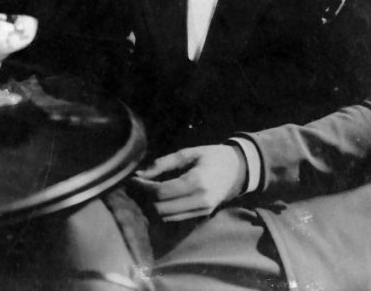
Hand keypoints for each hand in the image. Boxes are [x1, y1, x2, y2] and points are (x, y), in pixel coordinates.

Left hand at [130, 145, 246, 221]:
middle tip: (134, 186)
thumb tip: (140, 174)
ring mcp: (202, 211)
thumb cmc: (212, 156)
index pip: (161, 192)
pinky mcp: (202, 215)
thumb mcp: (188, 153)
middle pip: (161, 209)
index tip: (131, 179)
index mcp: (197, 182)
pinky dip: (161, 211)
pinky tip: (155, 198)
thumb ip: (163, 163)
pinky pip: (174, 218)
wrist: (239, 169)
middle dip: (143, 199)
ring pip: (166, 218)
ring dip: (150, 207)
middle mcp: (200, 201)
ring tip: (142, 191)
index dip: (142, 187)